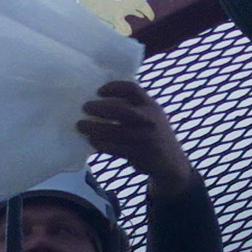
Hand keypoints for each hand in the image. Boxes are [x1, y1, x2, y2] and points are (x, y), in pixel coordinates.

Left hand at [75, 81, 195, 197]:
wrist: (171, 163)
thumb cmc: (154, 134)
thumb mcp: (151, 116)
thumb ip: (135, 106)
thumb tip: (102, 98)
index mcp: (151, 105)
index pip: (132, 89)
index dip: (114, 87)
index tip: (99, 91)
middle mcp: (149, 120)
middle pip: (120, 109)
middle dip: (99, 107)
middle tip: (85, 107)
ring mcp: (144, 138)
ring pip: (114, 131)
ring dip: (94, 127)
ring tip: (80, 125)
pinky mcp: (138, 154)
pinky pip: (114, 148)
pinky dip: (100, 144)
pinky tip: (92, 140)